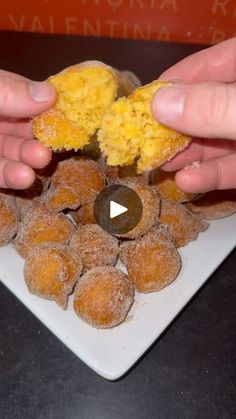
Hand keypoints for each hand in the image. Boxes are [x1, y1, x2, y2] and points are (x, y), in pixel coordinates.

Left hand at [0, 70, 55, 188]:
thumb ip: (8, 91)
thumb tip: (51, 94)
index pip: (27, 95)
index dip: (47, 104)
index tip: (70, 114)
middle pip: (22, 127)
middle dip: (40, 135)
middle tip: (53, 136)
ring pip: (12, 152)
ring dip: (28, 157)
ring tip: (40, 160)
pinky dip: (11, 177)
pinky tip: (24, 178)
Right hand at [151, 37, 235, 192]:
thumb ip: (213, 108)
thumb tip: (160, 104)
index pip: (210, 65)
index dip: (175, 81)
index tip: (142, 101)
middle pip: (208, 106)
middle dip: (175, 126)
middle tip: (143, 139)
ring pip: (218, 140)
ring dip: (187, 154)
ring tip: (157, 164)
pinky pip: (234, 165)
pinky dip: (211, 175)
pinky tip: (186, 182)